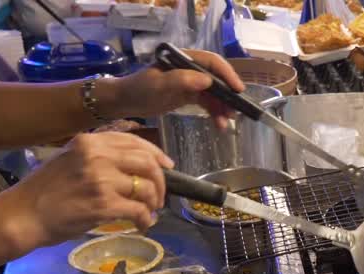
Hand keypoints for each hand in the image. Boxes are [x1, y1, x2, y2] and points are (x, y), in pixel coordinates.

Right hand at [0, 132, 171, 257]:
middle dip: (160, 182)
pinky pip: (138, 210)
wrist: (24, 214)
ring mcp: (101, 180)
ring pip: (145, 188)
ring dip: (153, 203)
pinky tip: (141, 225)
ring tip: (149, 213)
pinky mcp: (104, 204)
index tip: (167, 166)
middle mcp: (96, 155)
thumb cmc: (45, 190)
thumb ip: (98, 157)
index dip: (156, 155)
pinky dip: (145, 219)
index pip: (134, 142)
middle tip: (158, 197)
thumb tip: (133, 165)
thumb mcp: (70, 159)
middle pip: (146, 163)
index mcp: (89, 141)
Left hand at [107, 49, 244, 128]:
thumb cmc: (139, 89)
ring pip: (214, 93)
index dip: (227, 74)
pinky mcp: (188, 95)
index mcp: (184, 59)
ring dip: (222, 107)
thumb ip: (182, 80)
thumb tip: (208, 81)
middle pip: (216, 78)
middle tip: (236, 110)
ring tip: (226, 123)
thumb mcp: (159, 84)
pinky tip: (218, 124)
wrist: (125, 102)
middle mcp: (190, 68)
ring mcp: (190, 82)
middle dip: (227, 94)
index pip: (212, 62)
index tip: (238, 89)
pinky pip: (207, 102)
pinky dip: (214, 113)